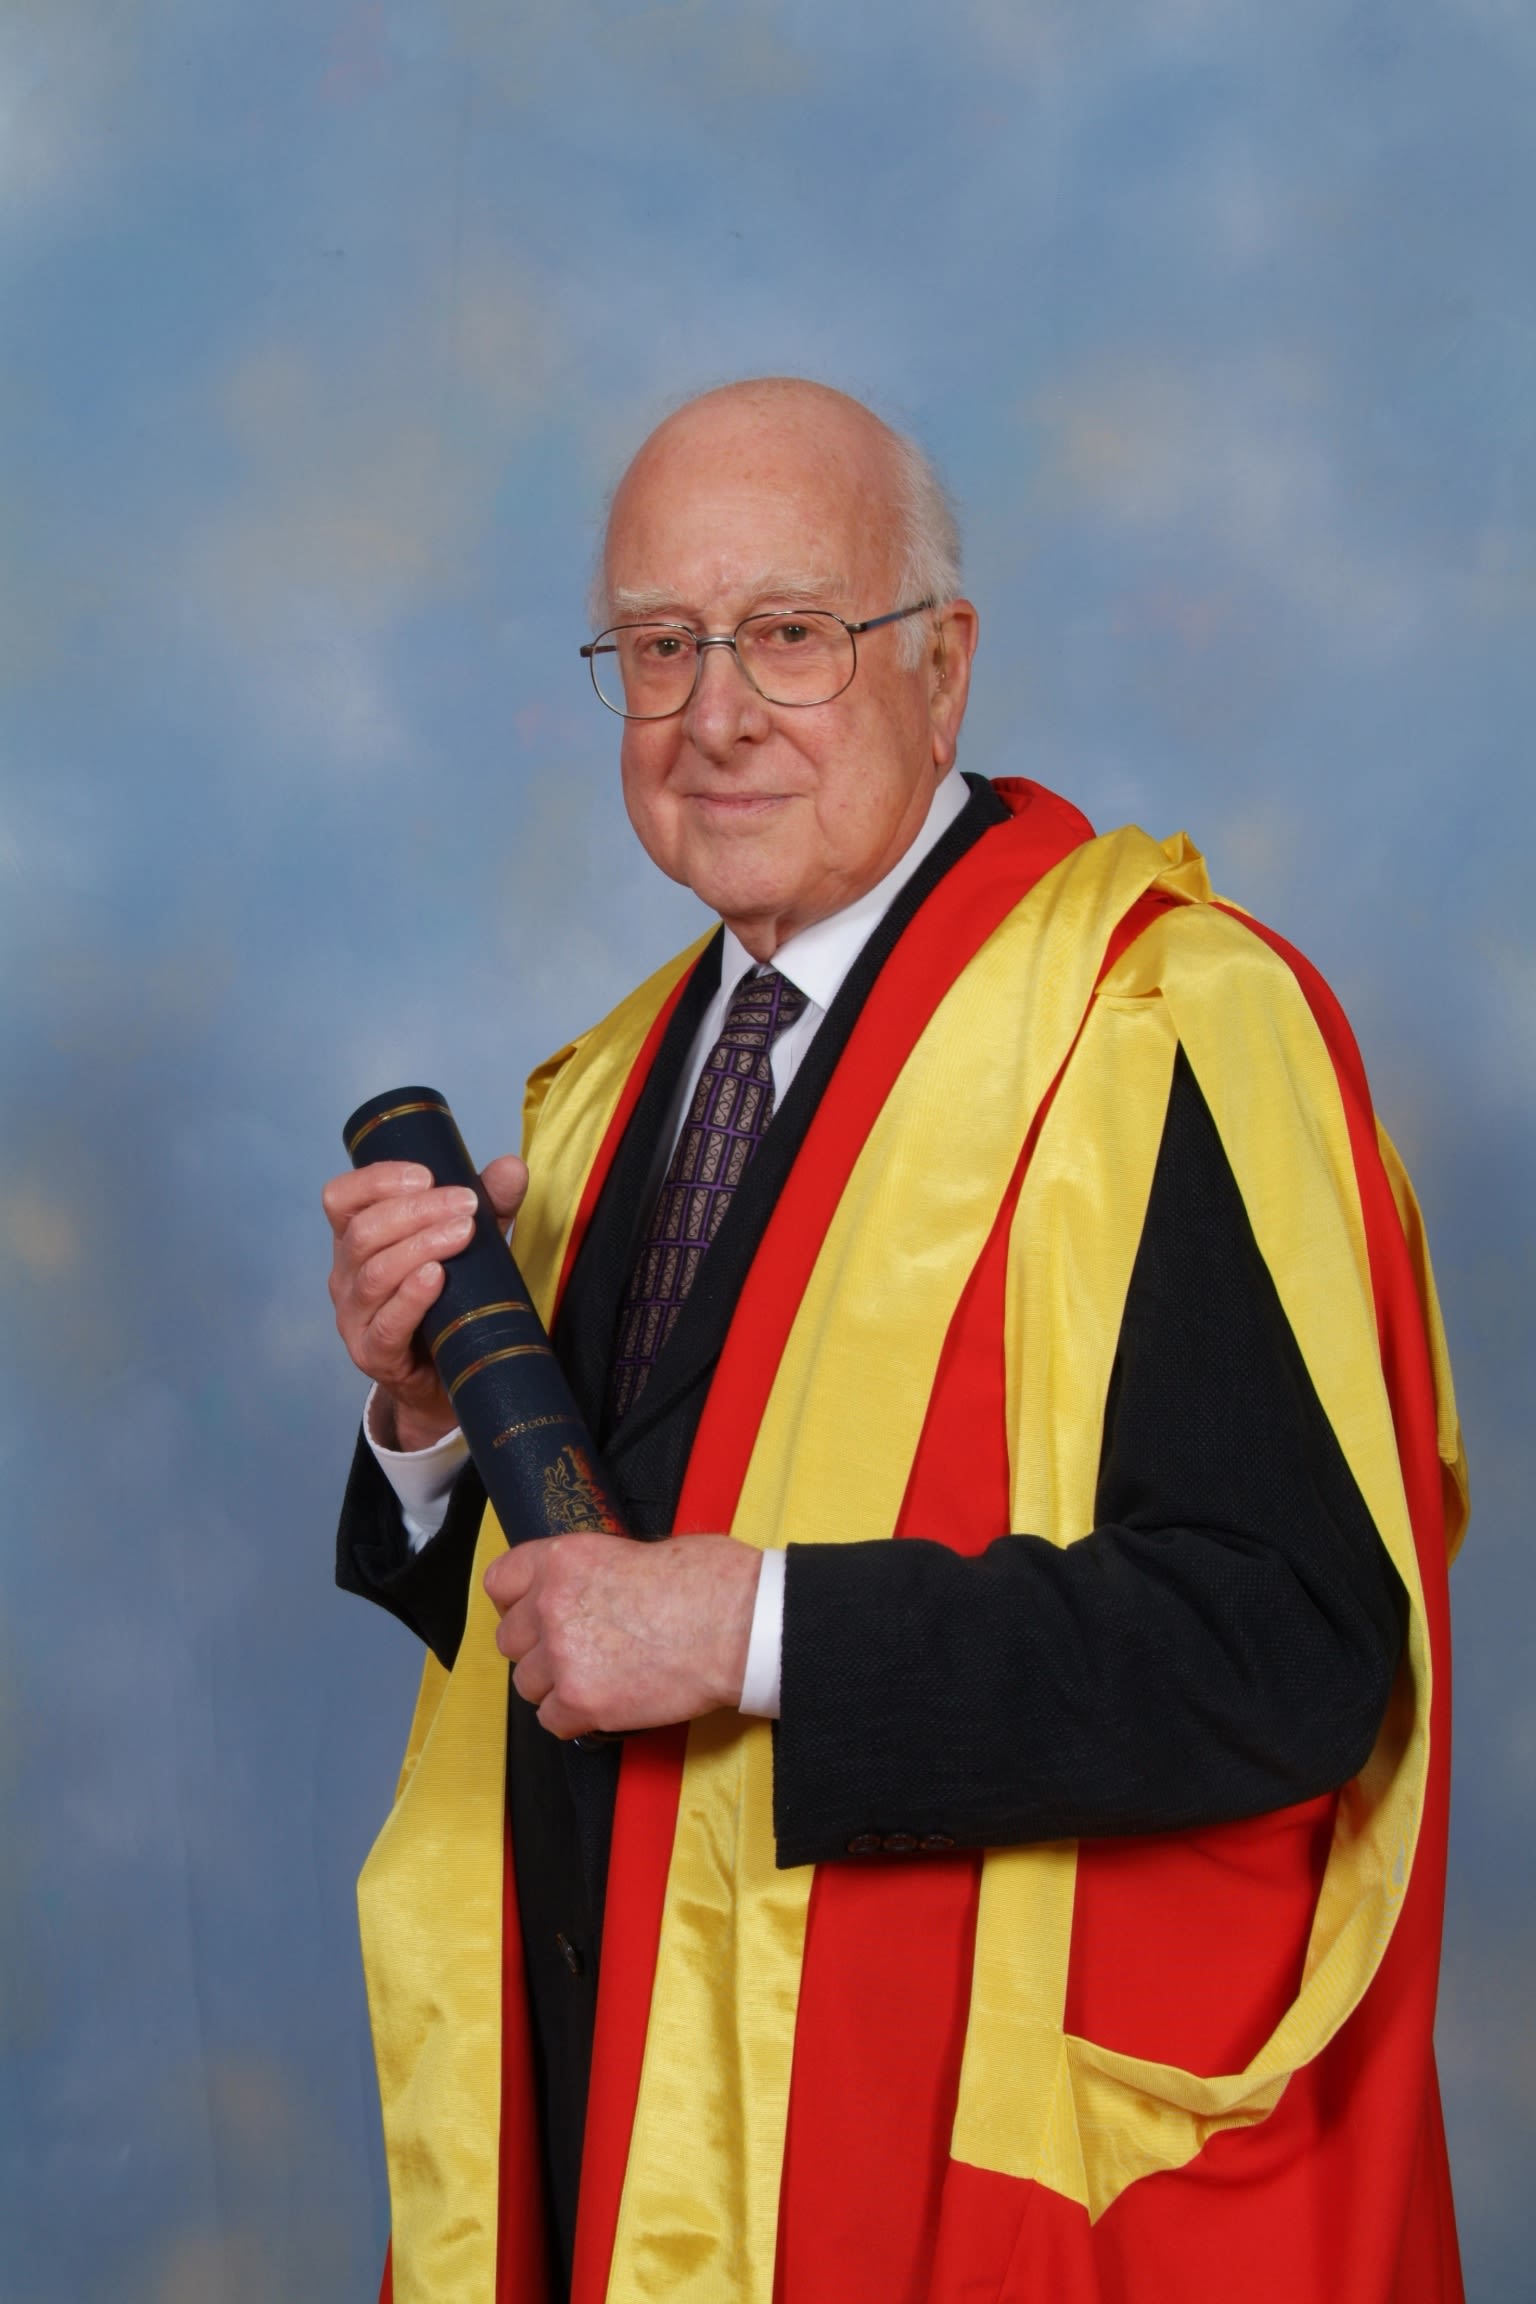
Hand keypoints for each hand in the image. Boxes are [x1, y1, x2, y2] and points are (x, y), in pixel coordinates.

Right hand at [321, 1153, 527, 1451]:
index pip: (342, 1198)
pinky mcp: (372, 1355)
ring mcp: (354, 1317)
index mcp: (358, 1239)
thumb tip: (511, 1167)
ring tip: (463, 1233)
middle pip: (363, 1231)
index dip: (376, 1180)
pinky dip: (411, 1297)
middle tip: (467, 1203)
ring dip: (420, 1246)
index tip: (427, 1174)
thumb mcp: (473, 1244)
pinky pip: (386, 1323)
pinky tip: (436, 1277)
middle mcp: (346, 1275)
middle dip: (417, 1211)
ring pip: (373, 1273)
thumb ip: (490, 1204)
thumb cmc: (454, 1300)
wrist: (454, 1374)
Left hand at [484, 1533, 762, 1738]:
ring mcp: (563, 1656)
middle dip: (539, 1648)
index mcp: (563, 1558)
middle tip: (577, 1650)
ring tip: (598, 1679)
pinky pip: (553, 1721)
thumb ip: (594, 1570)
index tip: (534, 1612)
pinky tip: (607, 1703)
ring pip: (527, 1685)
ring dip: (556, 1685)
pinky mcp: (582, 1701)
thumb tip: (591, 1589)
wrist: (741, 1624)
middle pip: (510, 1640)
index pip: (500, 1582)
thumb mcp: (637, 1549)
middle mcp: (551, 1605)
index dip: (517, 1602)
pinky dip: (575, 1718)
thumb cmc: (709, 1581)